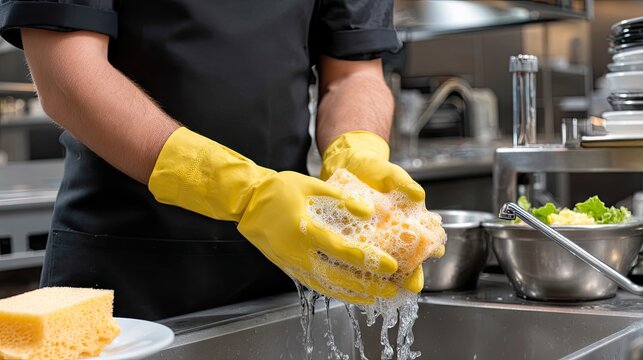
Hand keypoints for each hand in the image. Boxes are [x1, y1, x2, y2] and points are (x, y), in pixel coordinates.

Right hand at [237, 171, 399, 303]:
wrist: (246, 202)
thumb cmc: (277, 190)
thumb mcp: (310, 185)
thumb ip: (340, 198)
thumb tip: (368, 211)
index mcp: (304, 232)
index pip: (342, 252)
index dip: (368, 260)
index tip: (391, 265)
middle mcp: (298, 254)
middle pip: (338, 278)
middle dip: (368, 286)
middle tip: (392, 289)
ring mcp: (292, 264)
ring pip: (326, 287)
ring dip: (353, 294)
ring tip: (376, 298)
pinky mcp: (288, 268)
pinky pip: (315, 284)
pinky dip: (335, 291)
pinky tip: (350, 293)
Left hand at [320, 131, 426, 292]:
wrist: (347, 164)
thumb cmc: (374, 169)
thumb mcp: (390, 173)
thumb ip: (403, 182)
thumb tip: (419, 196)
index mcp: (410, 220)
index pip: (428, 239)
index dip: (433, 248)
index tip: (435, 253)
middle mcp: (394, 235)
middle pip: (407, 260)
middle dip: (411, 273)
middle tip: (411, 283)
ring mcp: (374, 240)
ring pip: (383, 264)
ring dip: (386, 276)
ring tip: (386, 285)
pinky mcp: (352, 241)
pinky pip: (358, 258)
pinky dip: (359, 268)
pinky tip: (358, 274)